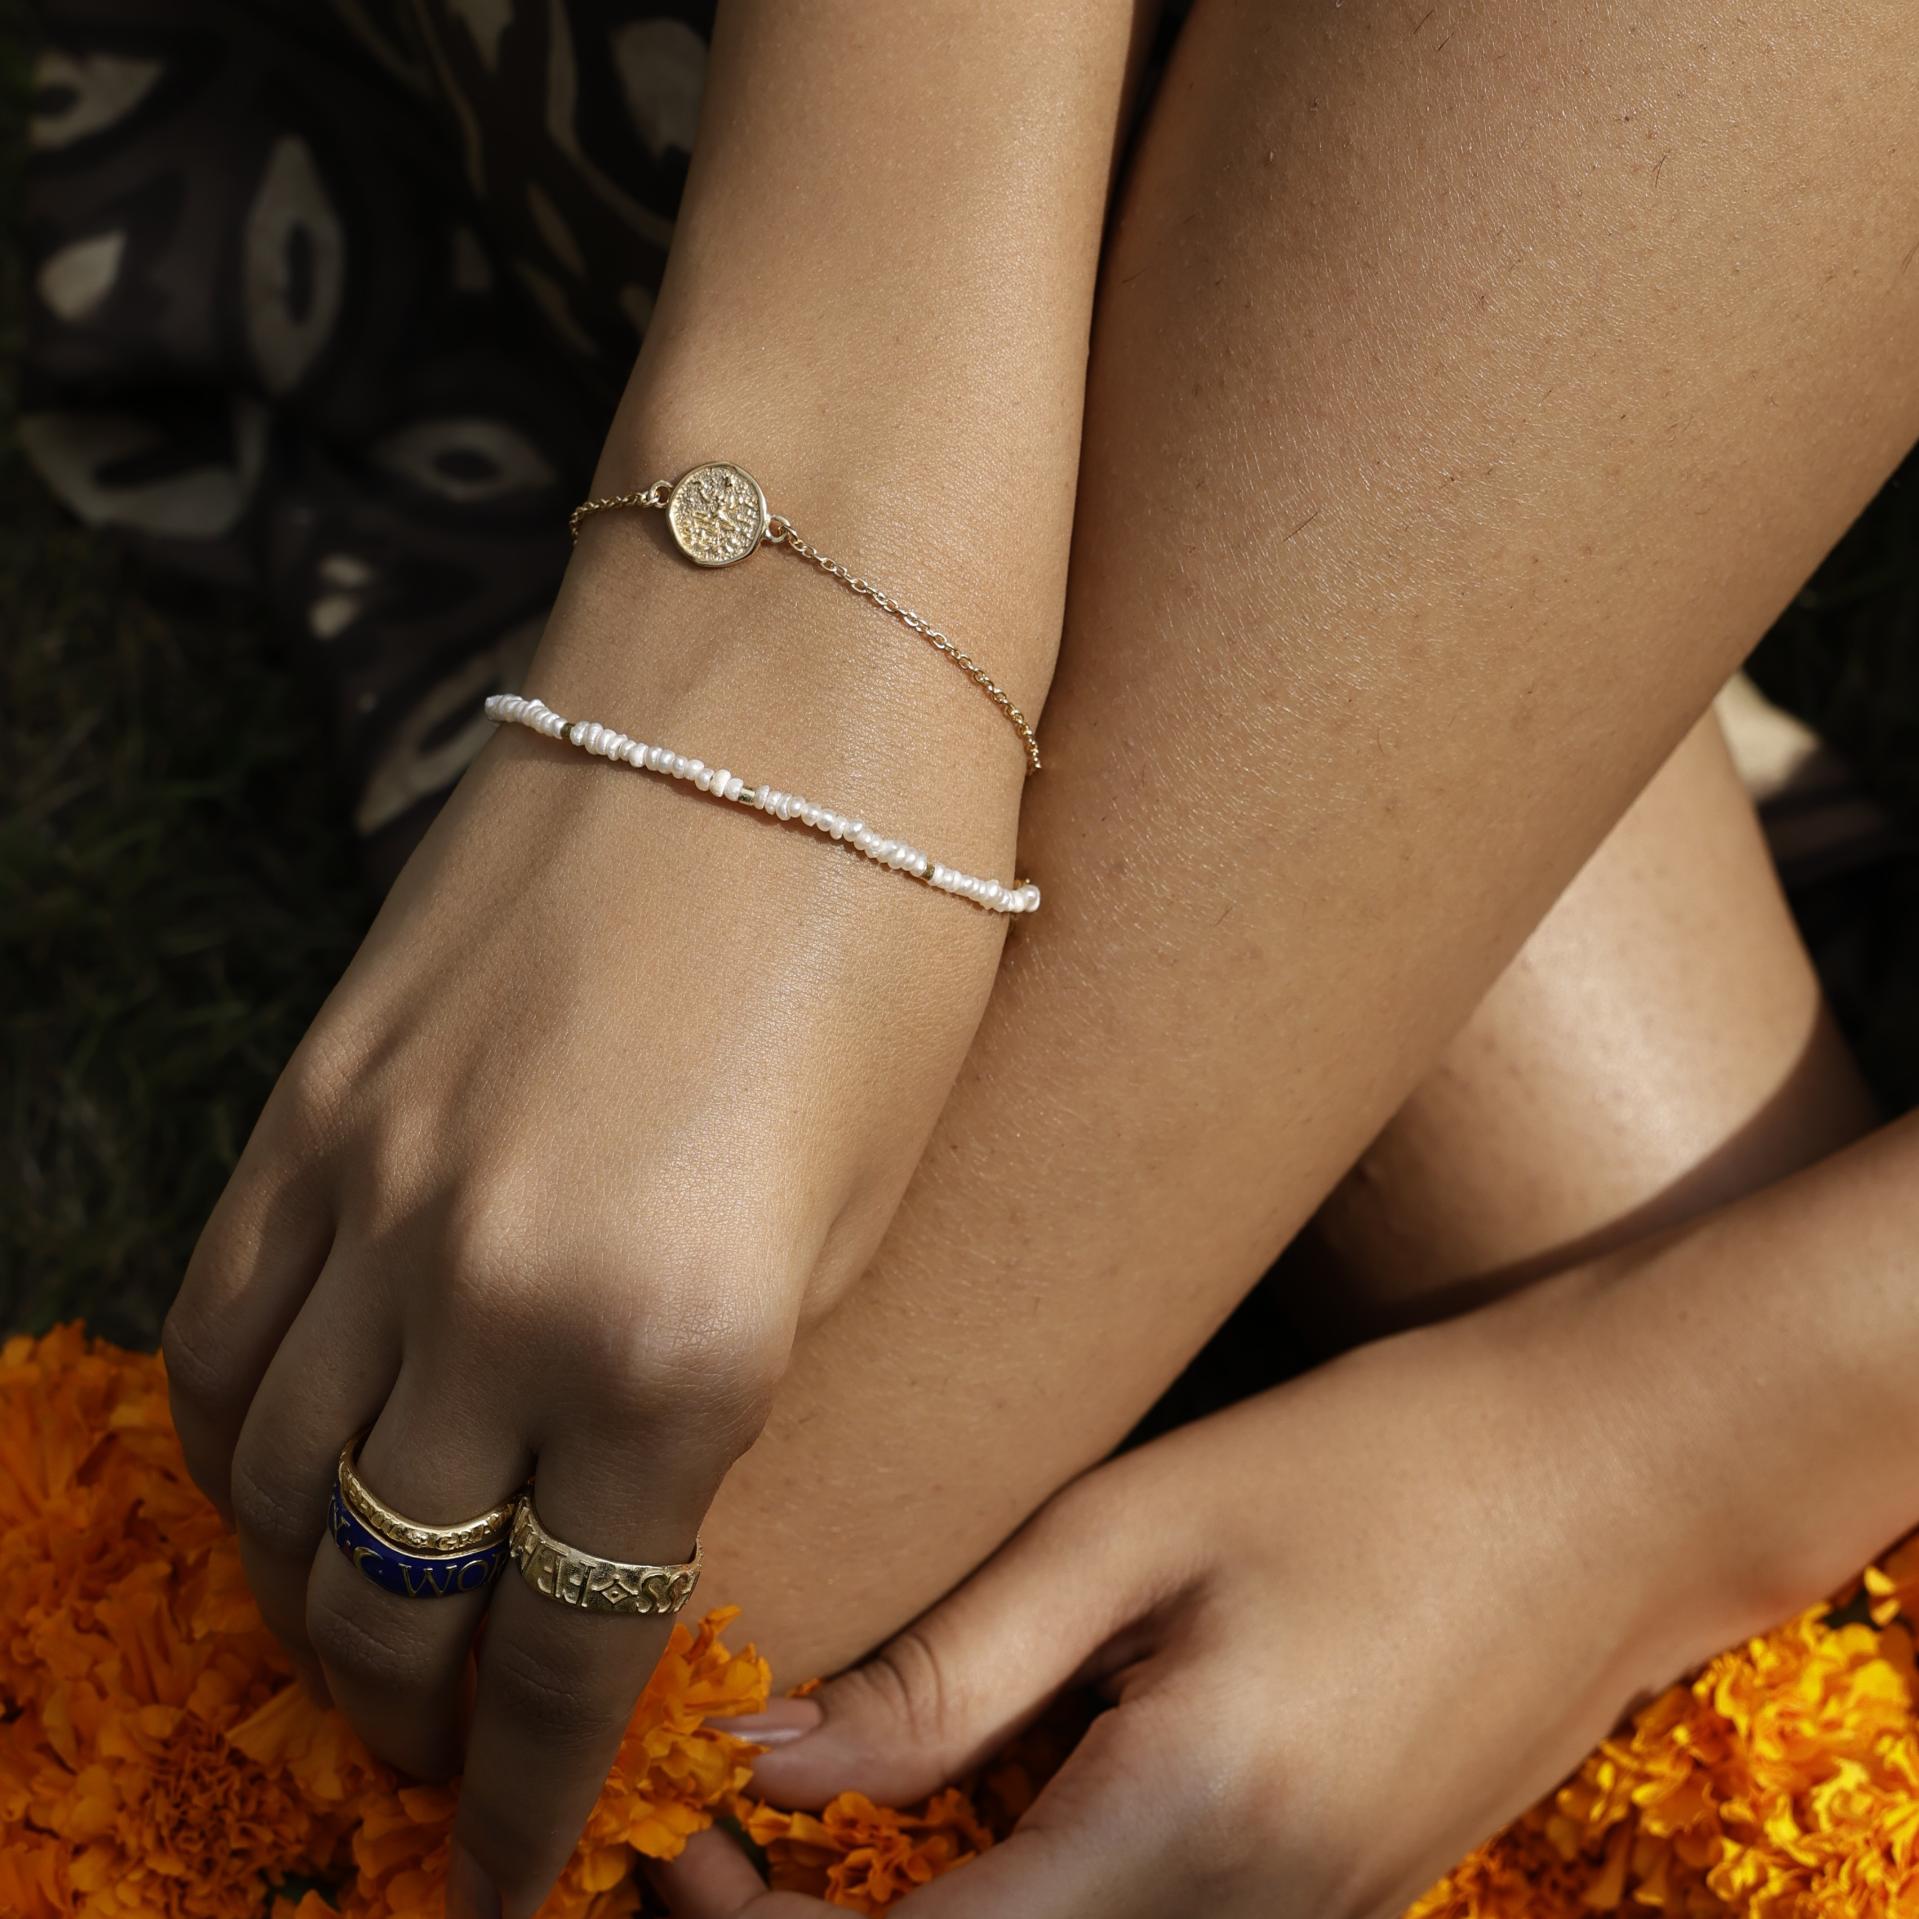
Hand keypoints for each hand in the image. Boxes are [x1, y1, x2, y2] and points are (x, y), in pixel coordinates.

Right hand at [161, 535, 1025, 1918]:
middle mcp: (490, 1282)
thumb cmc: (893, 937)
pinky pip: (224, 1331)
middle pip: (390, 1591)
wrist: (776, 685)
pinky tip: (294, 1476)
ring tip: (367, 1647)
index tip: (518, 1880)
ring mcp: (372, 1182)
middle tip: (450, 1762)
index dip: (530, 1794)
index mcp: (678, 1333)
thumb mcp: (872, 1208)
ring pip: (272, 1486)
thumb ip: (736, 1384)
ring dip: (311, 1600)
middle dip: (413, 1719)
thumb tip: (637, 1513)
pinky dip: (243, 1448)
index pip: (568, 1641)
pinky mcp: (313, 1094)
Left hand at [656, 1281, 1758, 1918]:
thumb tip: (773, 1756)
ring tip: (819, 1815)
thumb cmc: (1373, 1461)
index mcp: (1187, 1843)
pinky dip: (1018, 1903)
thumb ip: (955, 1665)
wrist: (1611, 1478)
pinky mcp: (1329, 1904)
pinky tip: (977, 1799)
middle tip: (714, 1836)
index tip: (671, 1835)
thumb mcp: (1142, 1524)